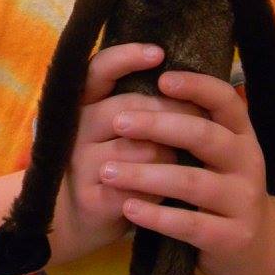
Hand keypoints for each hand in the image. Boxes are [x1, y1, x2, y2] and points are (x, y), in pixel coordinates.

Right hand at [52, 44, 201, 260]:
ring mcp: (81, 164)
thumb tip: (186, 80)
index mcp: (82, 104)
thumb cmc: (107, 164)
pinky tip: (166, 193)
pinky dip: (161, 189)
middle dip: (172, 112)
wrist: (74, 221)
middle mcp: (77, 129)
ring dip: (171, 155)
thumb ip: (136, 104)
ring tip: (179, 162)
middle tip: (200, 117)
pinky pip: (143, 186)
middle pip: (131, 108)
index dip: (126, 57)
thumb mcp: (110, 128)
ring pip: (145, 149)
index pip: (99, 69)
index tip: (159, 53)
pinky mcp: (93, 198)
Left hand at [98, 71, 274, 274]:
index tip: (161, 79)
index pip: (225, 99)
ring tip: (107, 172)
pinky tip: (128, 208)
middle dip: (158, 126)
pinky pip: (190, 224)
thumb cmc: (220, 185)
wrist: (255, 247)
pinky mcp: (233, 237)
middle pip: (203, 135)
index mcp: (242, 132)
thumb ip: (192, 122)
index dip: (196, 86)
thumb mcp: (216, 151)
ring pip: (191, 182)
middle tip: (119, 122)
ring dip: (146, 175)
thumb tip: (147, 81)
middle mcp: (248, 160)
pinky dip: (156, 216)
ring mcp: (243, 200)